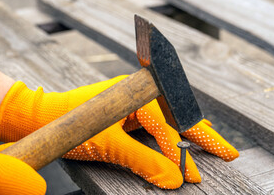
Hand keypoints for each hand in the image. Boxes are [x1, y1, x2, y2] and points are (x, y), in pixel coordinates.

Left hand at [0, 76, 237, 188]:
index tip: (200, 171)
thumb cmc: (74, 124)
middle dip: (202, 137)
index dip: (186, 151)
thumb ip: (143, 161)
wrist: (45, 117)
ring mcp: (132, 104)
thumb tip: (175, 179)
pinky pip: (153, 124)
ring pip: (167, 121)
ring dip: (188, 134)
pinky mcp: (124, 114)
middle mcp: (138, 95)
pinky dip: (168, 135)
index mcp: (137, 93)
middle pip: (177, 118)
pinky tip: (179, 137)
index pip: (170, 126)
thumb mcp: (111, 145)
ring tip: (209, 142)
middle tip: (228, 153)